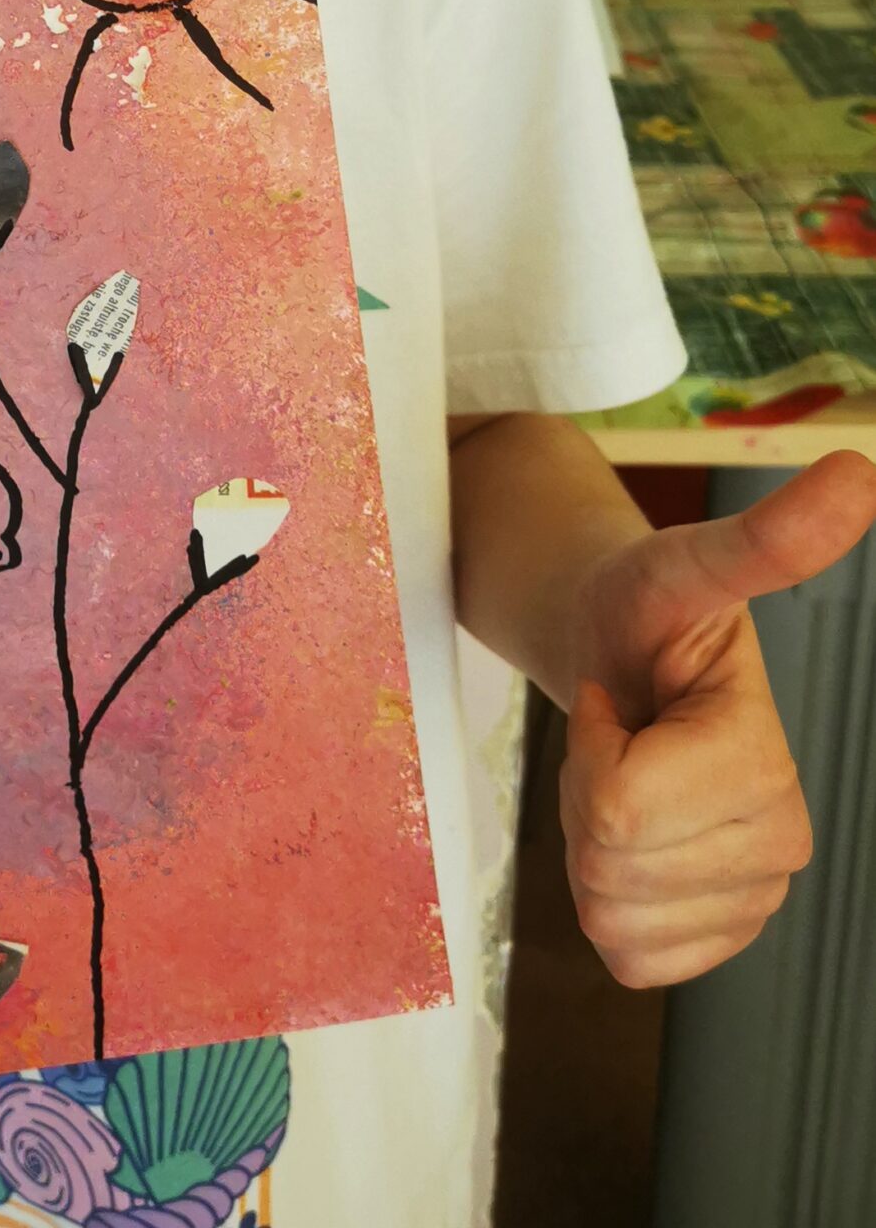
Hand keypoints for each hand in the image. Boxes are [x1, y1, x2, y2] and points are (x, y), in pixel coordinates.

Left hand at [562, 452, 875, 986]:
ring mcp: (752, 898)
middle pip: (609, 864)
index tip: (622, 698)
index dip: (592, 748)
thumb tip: (856, 476)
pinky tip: (634, 832)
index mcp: (765, 764)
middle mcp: (779, 842)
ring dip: (590, 839)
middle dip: (585, 792)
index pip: (619, 808)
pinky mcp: (715, 936)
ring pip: (610, 914)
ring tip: (625, 772)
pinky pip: (626, 958)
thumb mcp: (683, 563)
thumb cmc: (646, 612)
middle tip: (619, 735)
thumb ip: (762, 539)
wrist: (625, 660)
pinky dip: (607, 899)